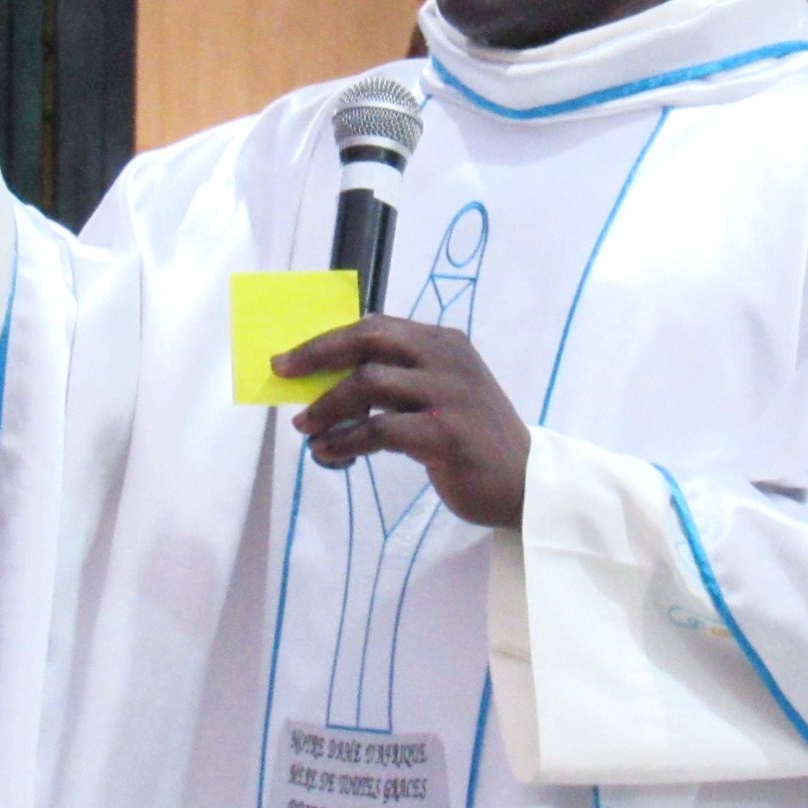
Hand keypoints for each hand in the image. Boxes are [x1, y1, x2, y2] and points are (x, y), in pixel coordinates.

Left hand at [277, 317, 531, 529]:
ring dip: (327, 406)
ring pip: (368, 383)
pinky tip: (330, 452)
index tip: (289, 357)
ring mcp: (449, 395)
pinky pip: (379, 430)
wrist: (525, 482)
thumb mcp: (442, 392)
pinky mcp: (446, 434)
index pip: (376, 326)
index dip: (327, 339)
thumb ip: (400, 378)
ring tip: (307, 429)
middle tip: (282, 373)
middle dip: (317, 354)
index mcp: (443, 342)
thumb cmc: (473, 438)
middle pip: (368, 340)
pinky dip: (346, 440)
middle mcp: (447, 358)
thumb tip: (329, 380)